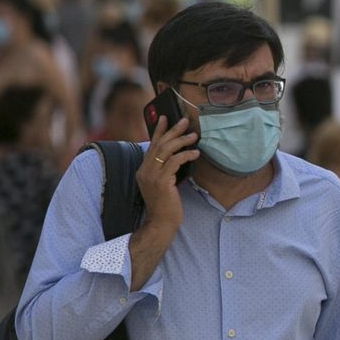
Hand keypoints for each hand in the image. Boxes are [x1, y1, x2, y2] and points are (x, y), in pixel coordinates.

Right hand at [135, 115, 199, 232]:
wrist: (161, 222)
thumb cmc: (166, 205)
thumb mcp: (164, 184)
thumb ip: (166, 170)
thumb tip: (179, 155)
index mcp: (143, 170)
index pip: (151, 145)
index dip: (158, 130)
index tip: (165, 117)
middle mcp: (145, 170)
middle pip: (159, 144)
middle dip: (173, 130)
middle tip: (185, 121)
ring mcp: (152, 175)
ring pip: (166, 150)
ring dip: (182, 141)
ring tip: (194, 136)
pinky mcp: (161, 181)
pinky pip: (175, 162)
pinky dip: (186, 155)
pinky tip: (195, 154)